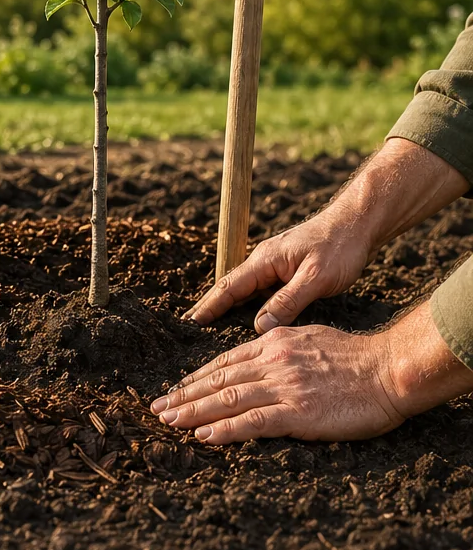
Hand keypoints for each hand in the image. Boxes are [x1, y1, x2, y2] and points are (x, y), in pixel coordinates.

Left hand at [152, 302, 472, 443]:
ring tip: (170, 422)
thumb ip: (281, 345)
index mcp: (273, 344)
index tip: (176, 388)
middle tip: (158, 408)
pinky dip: (225, 429)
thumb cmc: (357, 356)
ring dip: (194, 412)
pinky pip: (253, 422)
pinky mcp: (297, 412)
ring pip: (227, 400)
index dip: (197, 377)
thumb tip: (263, 348)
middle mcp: (271, 362)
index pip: (224, 363)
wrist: (388, 369)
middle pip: (218, 380)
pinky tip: (204, 437)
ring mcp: (283, 387)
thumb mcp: (310, 337)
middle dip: (184, 395)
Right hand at [187, 138, 470, 332]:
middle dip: (213, 305)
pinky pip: (263, 287)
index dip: (210, 305)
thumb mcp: (315, 279)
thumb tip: (259, 326)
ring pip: (248, 288)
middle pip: (233, 287)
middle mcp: (265, 260)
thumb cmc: (340, 248)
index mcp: (265, 261)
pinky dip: (252, 301)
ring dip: (231, 304)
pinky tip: (253, 313)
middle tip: (195, 325)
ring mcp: (277, 263)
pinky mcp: (289, 267)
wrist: (359, 222)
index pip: (230, 287)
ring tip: (216, 324)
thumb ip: (287, 302)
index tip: (191, 322)